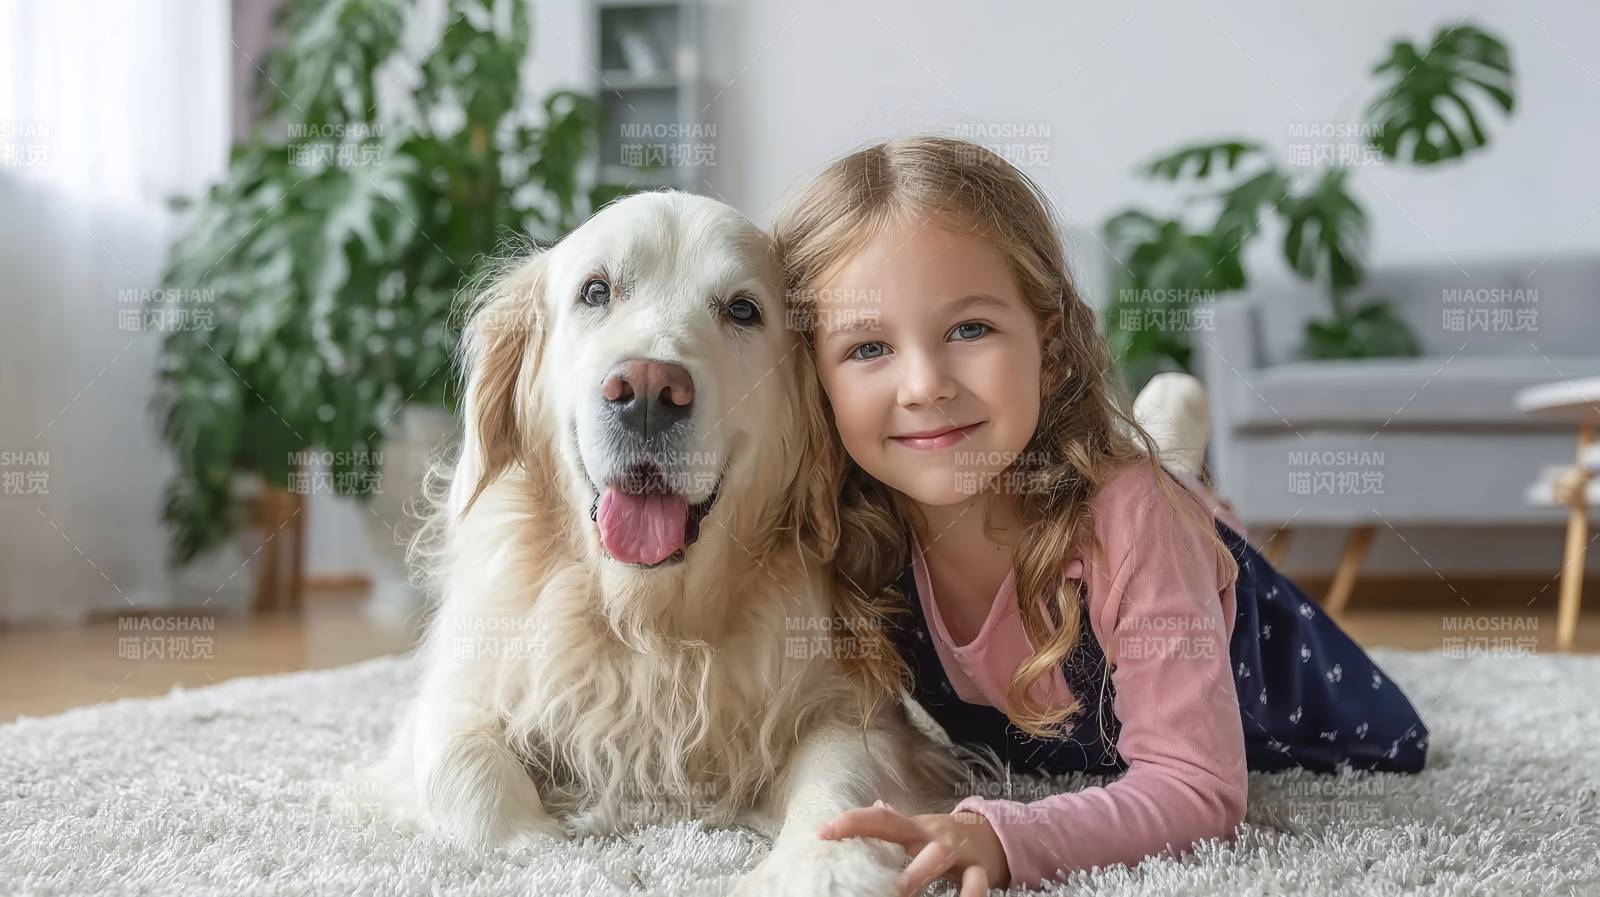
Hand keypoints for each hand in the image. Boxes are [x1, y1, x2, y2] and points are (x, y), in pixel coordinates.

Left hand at [816, 800, 1009, 896]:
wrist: (998, 837)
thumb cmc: (948, 838)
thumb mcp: (921, 830)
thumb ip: (896, 824)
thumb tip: (872, 807)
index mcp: (913, 827)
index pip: (878, 817)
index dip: (851, 822)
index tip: (823, 833)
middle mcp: (931, 834)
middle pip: (901, 828)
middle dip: (875, 837)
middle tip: (856, 865)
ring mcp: (956, 850)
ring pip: (938, 856)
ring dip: (920, 871)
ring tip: (903, 889)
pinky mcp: (980, 869)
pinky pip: (974, 883)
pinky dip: (968, 896)